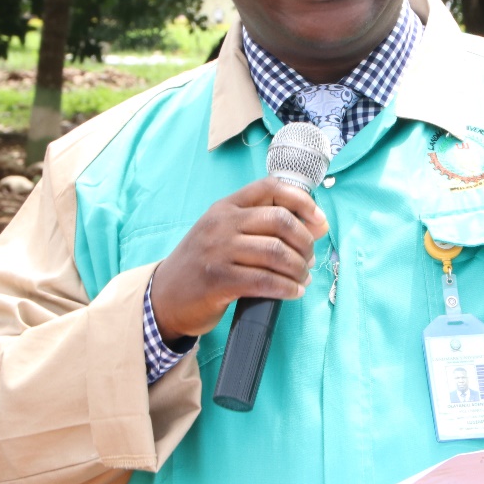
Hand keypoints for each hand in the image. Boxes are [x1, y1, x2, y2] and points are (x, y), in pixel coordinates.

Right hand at [149, 177, 327, 341]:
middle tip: (308, 258)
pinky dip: (287, 288)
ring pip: (276, 252)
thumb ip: (262, 226)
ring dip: (298, 268)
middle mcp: (222, 223)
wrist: (164, 296)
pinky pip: (265, 281)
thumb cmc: (203, 264)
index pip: (271, 188)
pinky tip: (293, 292)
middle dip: (305, 241)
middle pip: (280, 220)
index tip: (319, 222)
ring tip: (302, 278)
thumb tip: (316, 226)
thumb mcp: (224, 233)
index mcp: (226, 206)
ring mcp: (218, 250)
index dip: (303, 202)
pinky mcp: (219, 280)